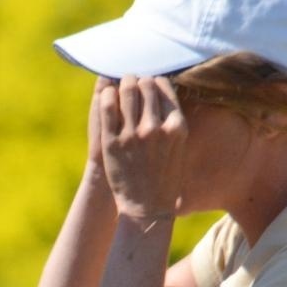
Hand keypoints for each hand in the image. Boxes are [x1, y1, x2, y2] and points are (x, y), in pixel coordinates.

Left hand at [95, 75, 186, 224]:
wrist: (147, 206)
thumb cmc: (164, 176)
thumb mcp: (178, 146)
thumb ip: (172, 120)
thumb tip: (163, 91)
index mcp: (176, 126)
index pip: (164, 87)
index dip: (154, 81)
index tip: (149, 84)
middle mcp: (156, 128)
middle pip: (145, 85)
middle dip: (138, 80)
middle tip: (132, 82)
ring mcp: (133, 135)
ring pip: (127, 91)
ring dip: (123, 83)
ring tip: (121, 86)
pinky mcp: (112, 142)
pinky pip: (108, 107)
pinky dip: (108, 96)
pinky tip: (108, 96)